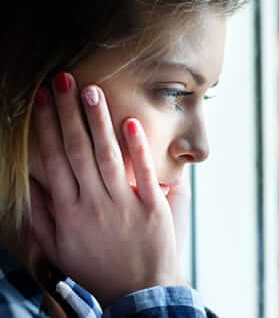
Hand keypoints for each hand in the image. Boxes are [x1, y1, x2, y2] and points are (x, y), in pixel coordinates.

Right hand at [29, 72, 186, 307]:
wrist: (139, 290)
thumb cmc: (98, 269)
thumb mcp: (59, 249)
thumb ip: (43, 216)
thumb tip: (33, 183)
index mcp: (69, 211)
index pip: (53, 160)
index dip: (46, 128)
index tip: (41, 99)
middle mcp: (93, 203)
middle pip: (77, 150)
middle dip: (68, 113)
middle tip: (63, 80)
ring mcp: (124, 204)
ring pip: (107, 155)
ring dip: (97, 121)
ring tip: (91, 91)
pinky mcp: (152, 207)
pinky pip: (144, 173)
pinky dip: (137, 148)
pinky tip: (129, 123)